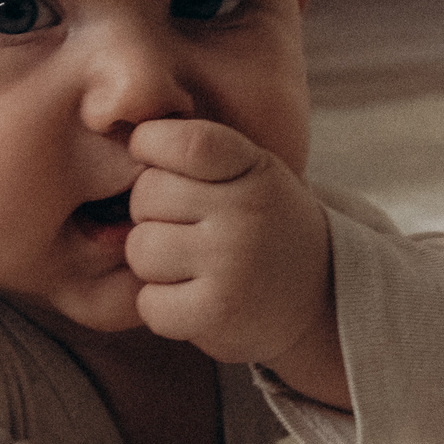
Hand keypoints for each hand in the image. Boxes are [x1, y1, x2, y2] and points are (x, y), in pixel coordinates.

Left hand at [124, 116, 340, 391]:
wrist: (322, 298)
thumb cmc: (264, 226)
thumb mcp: (253, 174)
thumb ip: (199, 154)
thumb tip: (120, 130)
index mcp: (255, 169)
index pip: (184, 142)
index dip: (151, 145)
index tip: (152, 159)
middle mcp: (246, 213)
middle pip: (146, 195)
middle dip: (152, 213)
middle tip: (186, 229)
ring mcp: (232, 264)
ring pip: (141, 249)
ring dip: (153, 263)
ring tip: (191, 266)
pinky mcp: (216, 313)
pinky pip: (149, 303)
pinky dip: (162, 306)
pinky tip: (195, 301)